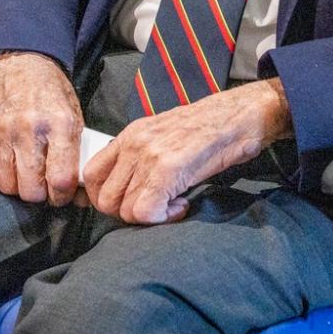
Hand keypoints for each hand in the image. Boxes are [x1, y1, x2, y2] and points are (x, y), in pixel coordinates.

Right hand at [0, 51, 86, 205]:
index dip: (62, 196)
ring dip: (17, 186)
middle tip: (42, 185)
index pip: (60, 179)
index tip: (61, 194)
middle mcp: (28, 127)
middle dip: (39, 195)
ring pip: (7, 186)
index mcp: (59, 123)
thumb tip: (78, 193)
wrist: (22, 65)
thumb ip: (75, 155)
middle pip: (31, 190)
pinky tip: (7, 163)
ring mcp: (1, 130)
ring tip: (25, 172)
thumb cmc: (51, 95)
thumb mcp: (74, 118)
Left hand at [83, 79, 290, 224]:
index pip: (92, 176)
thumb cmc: (208, 129)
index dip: (107, 198)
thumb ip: (140, 158)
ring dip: (150, 217)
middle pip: (106, 200)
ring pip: (126, 210)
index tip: (131, 203)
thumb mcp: (163, 136)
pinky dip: (163, 218)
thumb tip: (127, 191)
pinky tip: (182, 204)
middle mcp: (134, 142)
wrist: (240, 115)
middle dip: (129, 214)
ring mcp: (150, 154)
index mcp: (129, 134)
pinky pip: (147, 211)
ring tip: (174, 204)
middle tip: (156, 208)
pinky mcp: (169, 168)